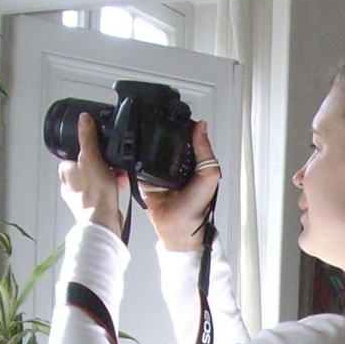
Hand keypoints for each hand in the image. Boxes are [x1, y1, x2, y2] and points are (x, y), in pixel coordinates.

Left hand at [58, 113, 125, 234]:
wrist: (103, 220)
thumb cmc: (94, 192)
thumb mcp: (90, 157)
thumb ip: (87, 137)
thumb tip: (83, 118)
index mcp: (65, 171)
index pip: (77, 153)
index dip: (92, 151)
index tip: (103, 151)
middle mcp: (70, 184)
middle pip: (89, 165)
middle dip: (103, 163)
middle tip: (113, 164)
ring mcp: (82, 196)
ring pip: (98, 178)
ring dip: (110, 175)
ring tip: (120, 176)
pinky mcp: (94, 205)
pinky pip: (105, 190)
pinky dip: (113, 186)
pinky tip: (122, 185)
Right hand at [144, 121, 222, 251]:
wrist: (178, 228)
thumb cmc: (197, 208)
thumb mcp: (209, 176)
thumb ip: (205, 152)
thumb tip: (202, 127)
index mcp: (192, 163)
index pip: (186, 140)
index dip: (182, 128)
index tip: (175, 116)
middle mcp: (175, 166)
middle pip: (166, 143)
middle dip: (161, 135)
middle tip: (156, 122)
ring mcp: (159, 172)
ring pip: (150, 152)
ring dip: (146, 145)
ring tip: (143, 133)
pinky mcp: (144, 179)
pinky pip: (137, 165)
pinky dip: (136, 159)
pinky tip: (135, 151)